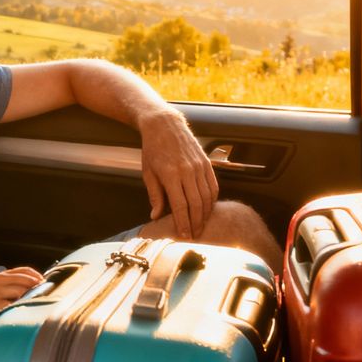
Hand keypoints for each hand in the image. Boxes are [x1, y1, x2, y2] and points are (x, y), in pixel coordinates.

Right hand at [0, 267, 42, 326]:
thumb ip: (9, 286)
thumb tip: (32, 289)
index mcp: (0, 276)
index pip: (25, 271)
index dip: (37, 276)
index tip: (46, 284)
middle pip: (26, 281)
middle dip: (38, 288)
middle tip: (47, 295)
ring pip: (21, 293)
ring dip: (30, 299)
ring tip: (36, 306)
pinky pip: (12, 307)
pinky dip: (19, 310)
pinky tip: (22, 314)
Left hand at [138, 110, 217, 238]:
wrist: (164, 125)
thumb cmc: (153, 149)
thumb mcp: (148, 173)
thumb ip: (155, 195)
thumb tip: (156, 216)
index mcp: (171, 174)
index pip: (180, 206)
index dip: (183, 223)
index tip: (184, 235)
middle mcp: (188, 171)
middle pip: (196, 204)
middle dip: (196, 223)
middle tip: (195, 235)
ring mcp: (199, 166)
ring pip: (207, 197)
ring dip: (205, 214)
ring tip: (201, 225)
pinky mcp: (206, 163)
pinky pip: (213, 186)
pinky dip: (213, 200)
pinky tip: (208, 209)